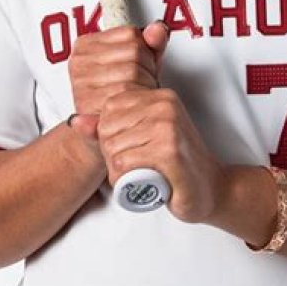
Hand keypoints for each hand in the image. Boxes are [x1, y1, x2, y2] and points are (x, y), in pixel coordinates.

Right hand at [68, 21, 169, 113]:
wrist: (101, 137)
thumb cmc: (122, 98)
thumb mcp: (140, 65)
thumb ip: (151, 45)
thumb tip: (158, 28)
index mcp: (86, 45)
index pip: (131, 34)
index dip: (144, 52)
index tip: (138, 66)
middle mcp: (79, 61)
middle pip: (134, 51)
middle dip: (146, 69)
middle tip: (139, 85)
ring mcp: (81, 82)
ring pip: (133, 71)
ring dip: (144, 86)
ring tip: (136, 96)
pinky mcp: (88, 104)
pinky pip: (126, 93)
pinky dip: (136, 101)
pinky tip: (132, 106)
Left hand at [95, 87, 225, 223]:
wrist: (211, 188)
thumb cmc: (176, 165)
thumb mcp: (143, 138)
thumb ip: (110, 126)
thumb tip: (75, 120)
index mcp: (159, 96)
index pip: (109, 109)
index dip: (109, 135)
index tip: (129, 148)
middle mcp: (165, 105)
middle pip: (108, 129)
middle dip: (111, 154)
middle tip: (131, 166)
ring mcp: (169, 127)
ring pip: (114, 148)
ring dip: (117, 170)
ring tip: (136, 175)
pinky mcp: (170, 151)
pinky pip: (125, 163)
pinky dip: (123, 178)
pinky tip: (138, 182)